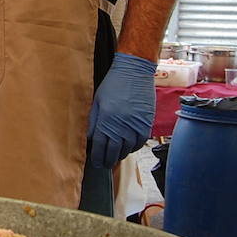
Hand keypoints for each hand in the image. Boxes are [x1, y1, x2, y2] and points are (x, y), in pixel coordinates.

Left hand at [89, 53, 156, 167]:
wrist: (134, 72)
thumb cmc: (113, 84)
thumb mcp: (97, 101)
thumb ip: (93, 121)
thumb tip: (90, 138)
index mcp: (106, 120)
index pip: (100, 147)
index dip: (97, 158)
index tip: (96, 163)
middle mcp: (121, 126)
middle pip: (114, 152)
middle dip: (108, 161)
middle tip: (104, 165)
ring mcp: (134, 125)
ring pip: (127, 149)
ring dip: (120, 155)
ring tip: (115, 157)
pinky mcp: (146, 123)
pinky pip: (139, 142)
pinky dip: (133, 147)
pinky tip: (127, 147)